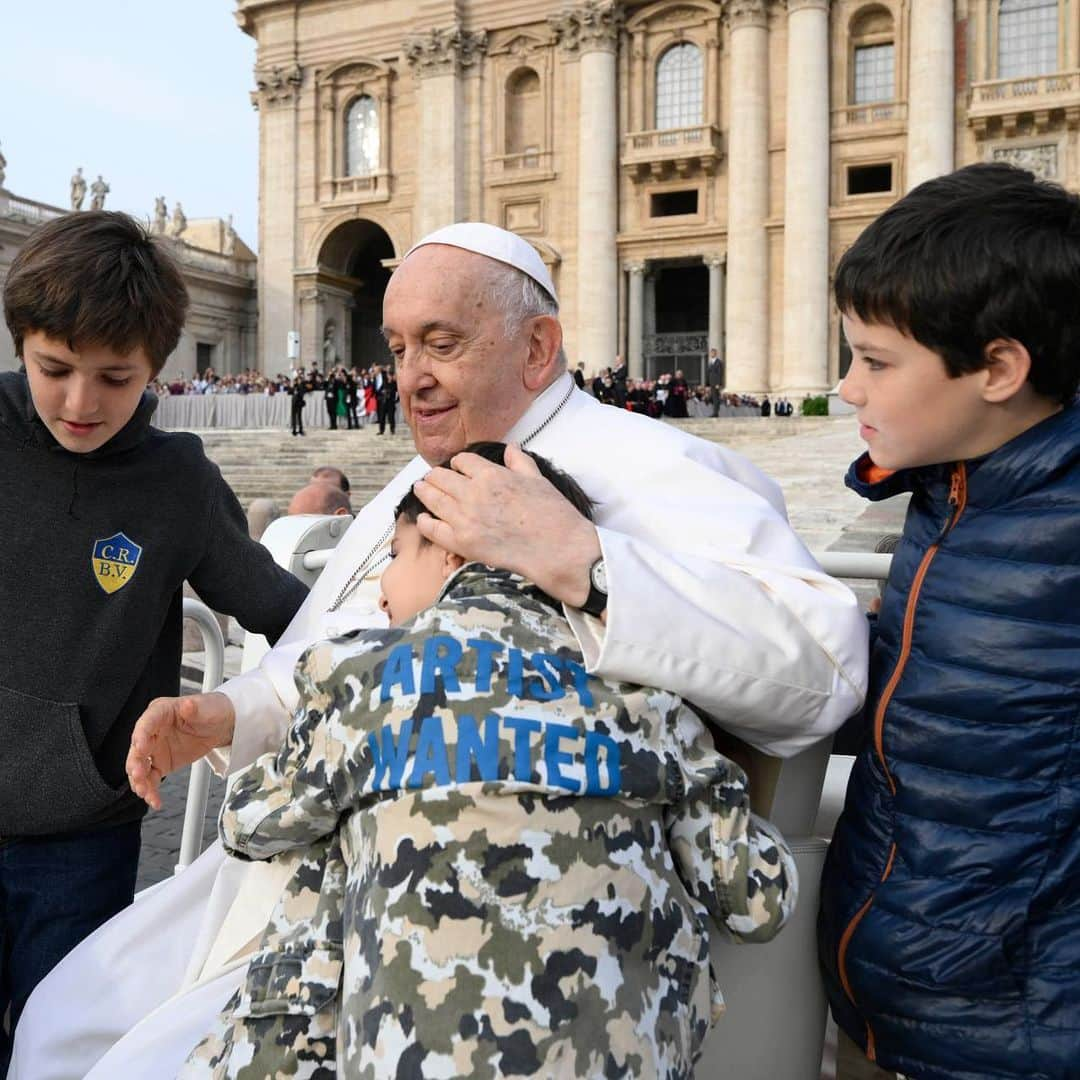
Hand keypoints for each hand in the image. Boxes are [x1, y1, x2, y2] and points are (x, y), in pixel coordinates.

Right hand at [126, 692, 235, 810]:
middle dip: (135, 763)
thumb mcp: (206, 708)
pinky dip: (151, 790)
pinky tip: (154, 800)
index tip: (140, 747)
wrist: (221, 725)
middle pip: (137, 748)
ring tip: (145, 792)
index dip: (141, 735)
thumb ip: (194, 708)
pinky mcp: (161, 763)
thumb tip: (188, 705)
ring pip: (140, 767)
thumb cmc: (210, 710)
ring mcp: (155, 749)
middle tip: (138, 775)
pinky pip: (151, 778)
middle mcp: (152, 731)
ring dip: (140, 781)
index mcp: (160, 712)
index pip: (146, 723)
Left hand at [412, 444, 601, 608]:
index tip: (457, 467)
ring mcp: (465, 519)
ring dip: (424, 492)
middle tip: (430, 478)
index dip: (458, 463)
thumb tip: (511, 447)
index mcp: (492, 475)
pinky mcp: (462, 543)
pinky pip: (433, 529)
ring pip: (433, 499)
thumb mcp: (537, 480)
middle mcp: (473, 494)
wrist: (559, 550)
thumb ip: (519, 462)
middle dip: (435, 476)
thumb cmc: (554, 514)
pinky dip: (425, 522)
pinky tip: (423, 518)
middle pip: (441, 478)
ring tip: (420, 489)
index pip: (462, 461)